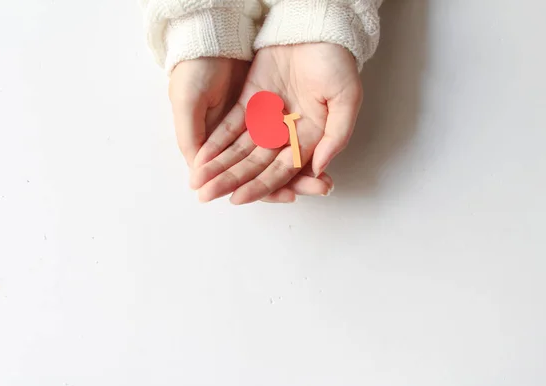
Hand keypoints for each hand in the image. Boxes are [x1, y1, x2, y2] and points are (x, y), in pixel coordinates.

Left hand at [190, 44, 362, 204]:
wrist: (316, 28)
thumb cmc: (336, 62)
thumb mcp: (347, 98)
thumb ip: (336, 136)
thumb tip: (320, 168)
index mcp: (310, 139)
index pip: (282, 171)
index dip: (261, 186)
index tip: (239, 198)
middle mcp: (285, 135)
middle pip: (255, 166)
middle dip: (230, 182)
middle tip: (206, 196)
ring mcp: (265, 120)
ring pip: (239, 150)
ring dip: (219, 166)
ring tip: (198, 183)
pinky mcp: (249, 103)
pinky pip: (230, 127)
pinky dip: (216, 142)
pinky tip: (202, 156)